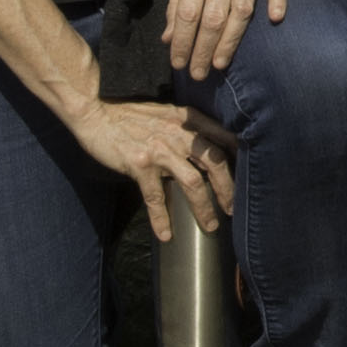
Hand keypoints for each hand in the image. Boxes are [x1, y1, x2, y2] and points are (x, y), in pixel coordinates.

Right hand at [60, 93, 234, 242]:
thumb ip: (186, 127)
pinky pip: (155, 197)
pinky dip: (161, 218)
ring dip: (204, 207)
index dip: (240, 156)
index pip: (223, 137)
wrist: (97, 112)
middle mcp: (178, 133)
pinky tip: (165, 234)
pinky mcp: (140, 164)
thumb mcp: (166, 113)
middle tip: (234, 209)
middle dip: (228, 188)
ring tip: (211, 225)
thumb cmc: (130, 115)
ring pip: (193, 182)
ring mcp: (160, 149)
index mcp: (187, 119)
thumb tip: (204, 148)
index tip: (250, 175)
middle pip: (215, 162)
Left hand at [161, 0, 291, 80]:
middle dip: (203, 49)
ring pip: (240, 10)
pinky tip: (274, 19)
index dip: (182, 41)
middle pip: (212, 17)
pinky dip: (276, 1)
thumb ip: (176, 3)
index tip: (179, 64)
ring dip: (230, 40)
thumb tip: (168, 38)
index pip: (187, 13)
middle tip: (198, 74)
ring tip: (219, 64)